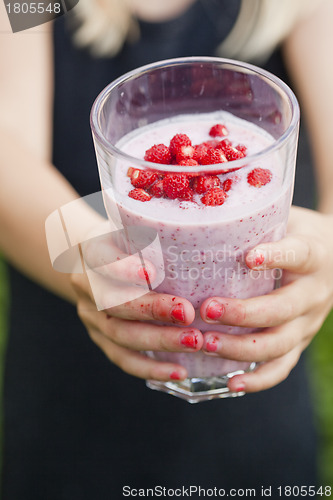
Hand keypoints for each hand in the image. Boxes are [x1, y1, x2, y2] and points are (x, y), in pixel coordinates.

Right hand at [71, 231, 201, 381]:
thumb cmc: (128, 243)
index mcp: (92, 251)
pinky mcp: (101, 338)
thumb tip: (223, 239)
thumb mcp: (134, 228)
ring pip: (121, 334)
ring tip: (195, 342)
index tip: (152, 272)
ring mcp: (91, 316)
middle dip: (151, 309)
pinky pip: (123, 359)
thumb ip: (160, 234)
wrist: (96, 263)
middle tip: (187, 313)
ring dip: (159, 340)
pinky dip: (151, 368)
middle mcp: (87, 285)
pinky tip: (180, 371)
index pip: (100, 258)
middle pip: (113, 302)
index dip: (122, 267)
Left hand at [199, 206, 332, 392]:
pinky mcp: (300, 342)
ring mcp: (308, 322)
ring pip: (279, 343)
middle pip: (283, 309)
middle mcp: (314, 292)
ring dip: (241, 347)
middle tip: (208, 309)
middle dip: (243, 313)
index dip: (276, 257)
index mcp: (313, 255)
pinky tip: (231, 384)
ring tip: (206, 343)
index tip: (248, 258)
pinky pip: (282, 367)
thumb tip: (199, 215)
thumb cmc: (294, 234)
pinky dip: (258, 380)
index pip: (298, 254)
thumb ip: (254, 220)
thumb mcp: (285, 218)